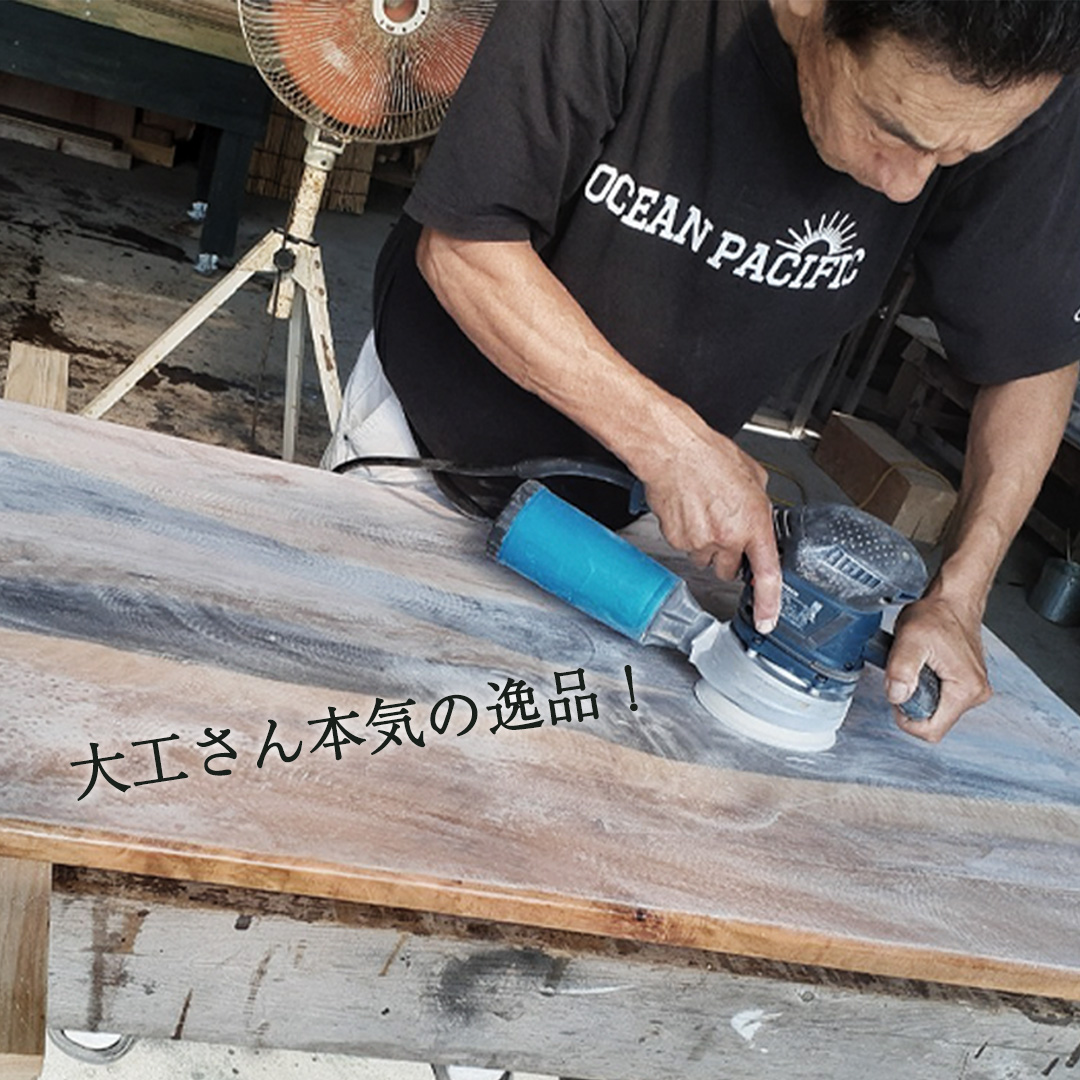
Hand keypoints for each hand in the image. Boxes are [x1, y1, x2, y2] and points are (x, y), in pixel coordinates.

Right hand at [639, 428, 781, 632]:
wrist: (674, 451)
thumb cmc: (710, 457)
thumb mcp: (754, 477)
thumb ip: (760, 505)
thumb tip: (759, 514)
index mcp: (753, 523)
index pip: (766, 574)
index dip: (768, 603)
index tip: (767, 620)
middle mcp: (727, 538)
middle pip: (728, 570)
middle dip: (728, 556)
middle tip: (724, 530)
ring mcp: (699, 542)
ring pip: (704, 559)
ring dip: (706, 544)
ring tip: (703, 512)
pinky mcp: (676, 539)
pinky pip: (684, 547)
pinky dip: (686, 534)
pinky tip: (688, 510)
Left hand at [885, 592, 991, 741]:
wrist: (952, 599)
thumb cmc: (936, 615)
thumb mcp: (910, 639)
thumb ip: (901, 670)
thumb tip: (897, 696)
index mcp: (966, 690)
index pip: (933, 730)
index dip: (907, 720)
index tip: (896, 696)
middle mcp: (976, 694)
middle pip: (934, 721)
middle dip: (913, 704)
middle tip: (904, 675)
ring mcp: (973, 689)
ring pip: (937, 709)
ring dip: (919, 693)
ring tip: (915, 666)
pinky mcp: (967, 683)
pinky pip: (941, 697)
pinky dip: (926, 686)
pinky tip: (923, 666)